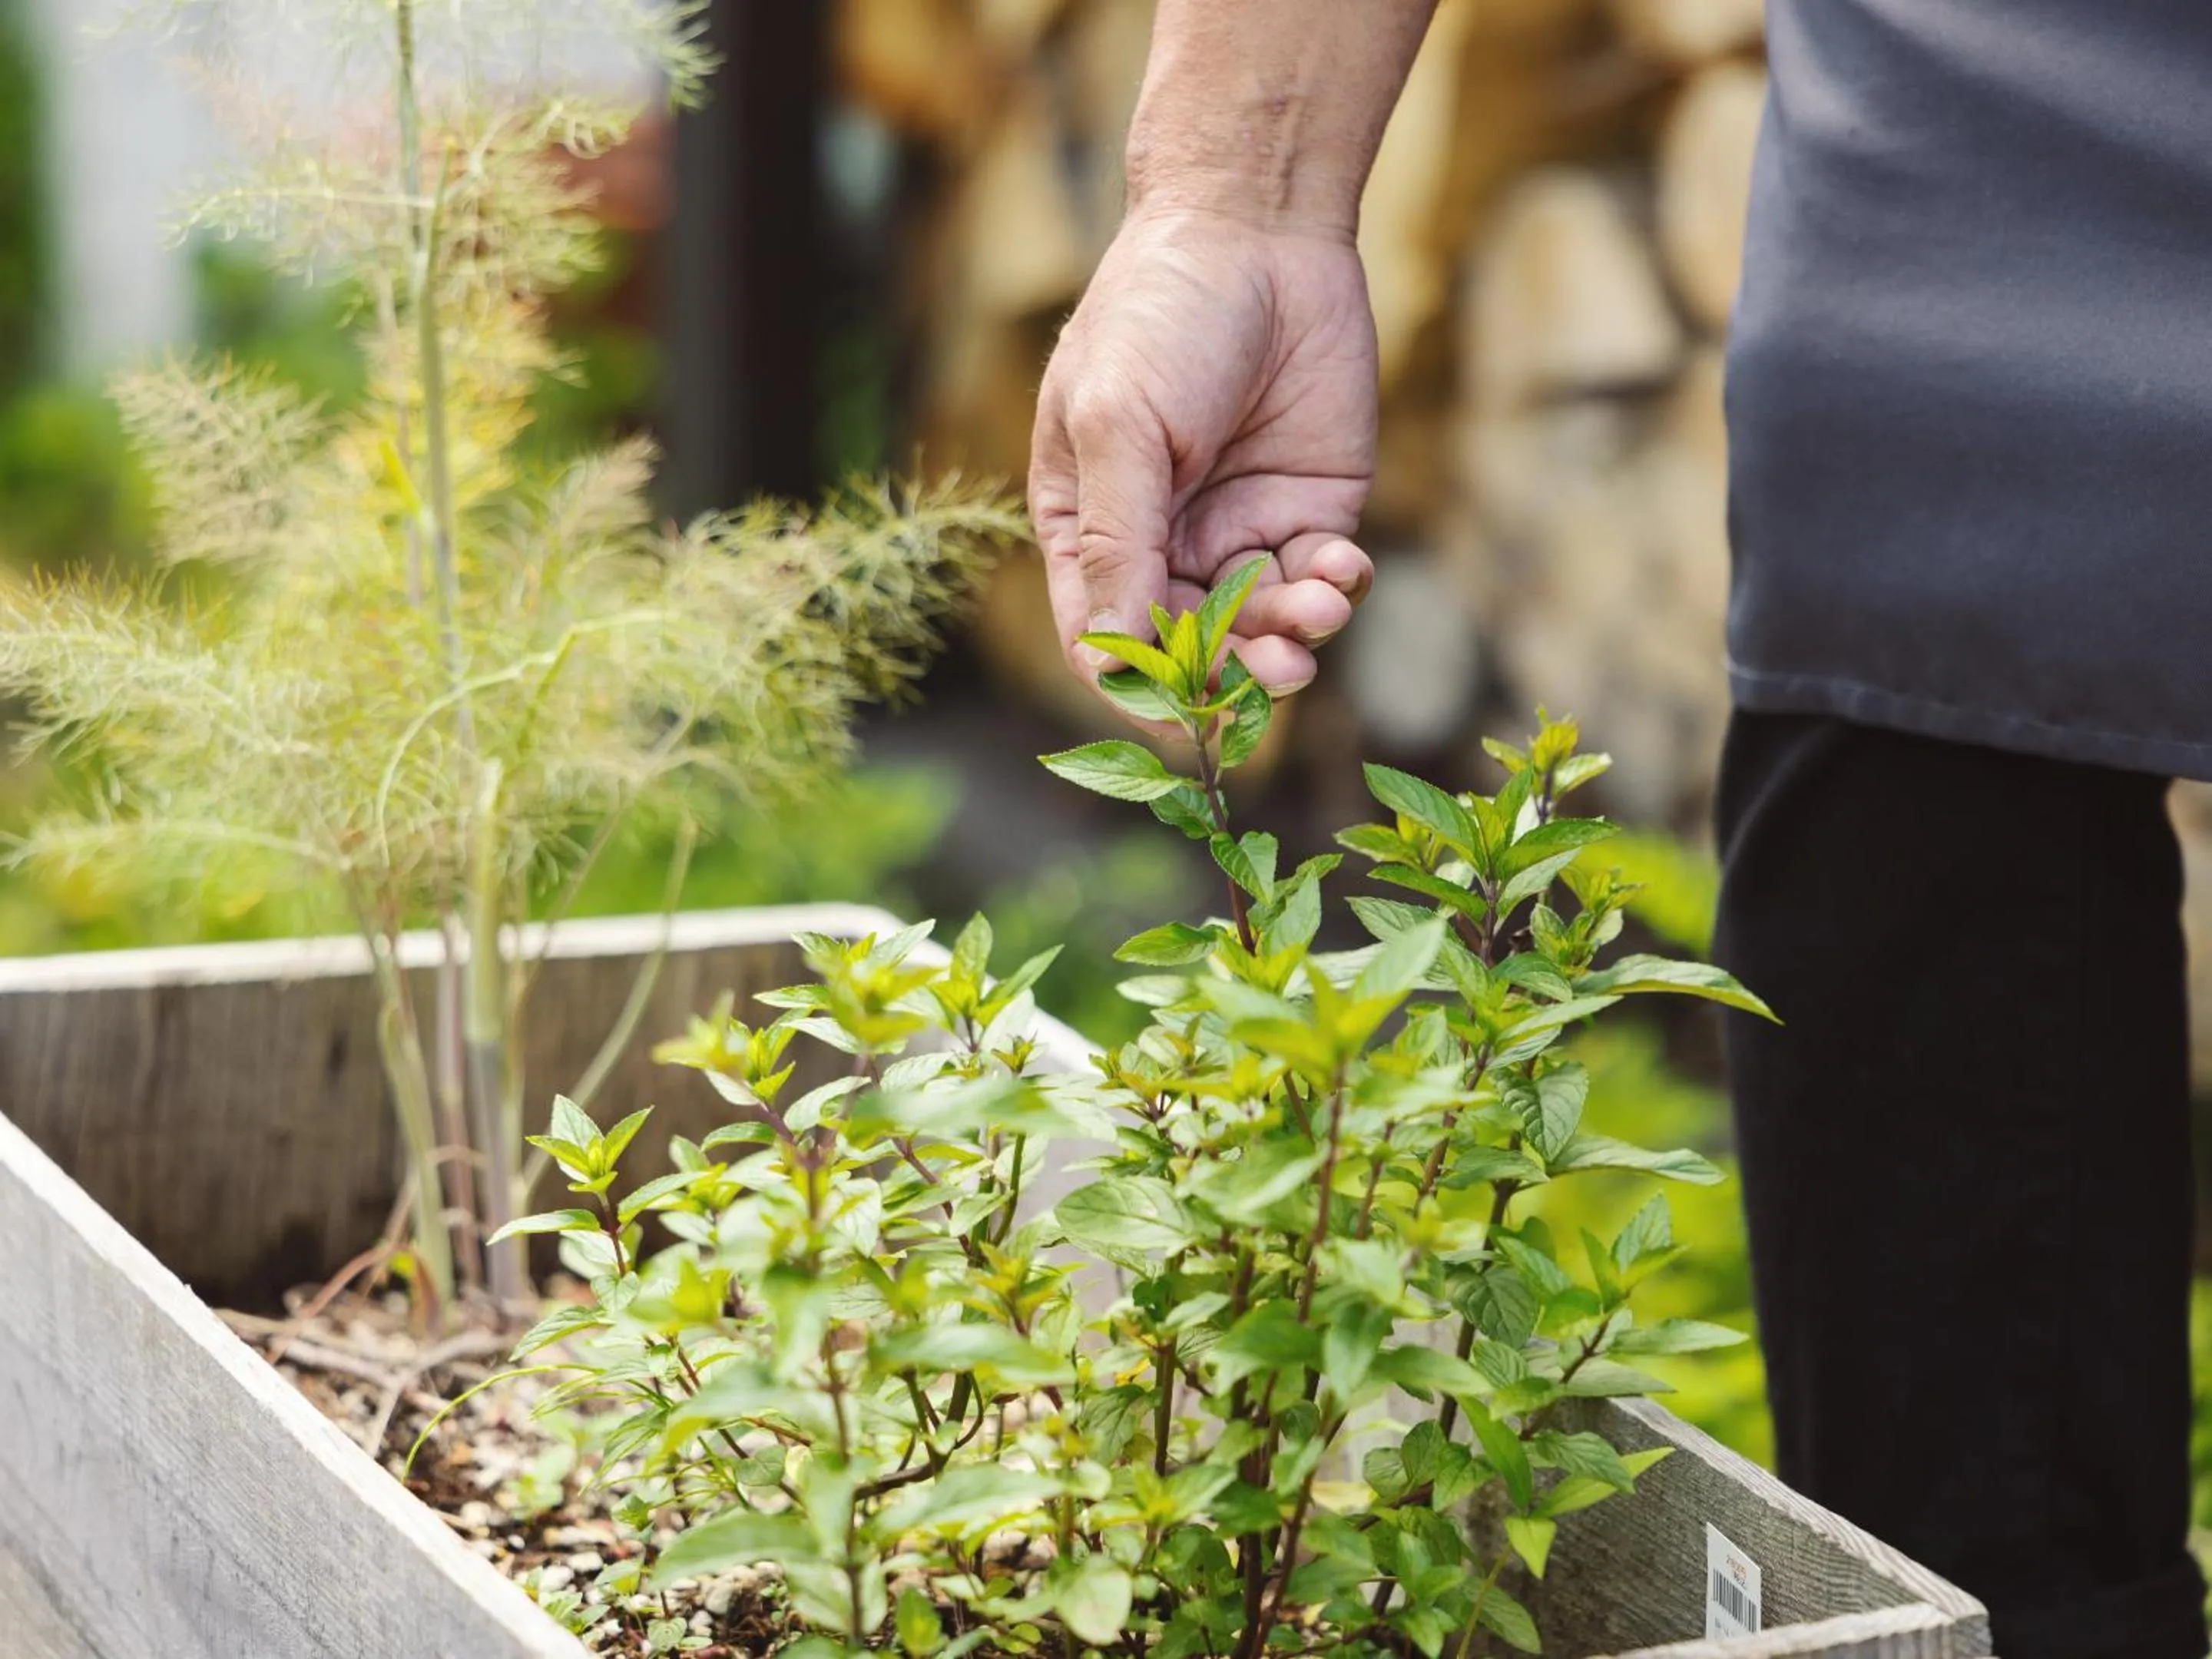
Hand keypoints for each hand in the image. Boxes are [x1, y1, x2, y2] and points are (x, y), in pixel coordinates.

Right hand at [1029, 206, 1377, 709]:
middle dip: (1234, 668)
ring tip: (1319, 611)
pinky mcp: (1307, 509)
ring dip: (1291, 635)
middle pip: (1189, 645)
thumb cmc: (1159, 316)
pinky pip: (1319, 580)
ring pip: (1260, 625)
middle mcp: (1159, 540)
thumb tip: (1111, 660)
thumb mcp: (1117, 427)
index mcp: (1085, 525)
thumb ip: (1115, 544)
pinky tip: (1343, 569)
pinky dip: (1335, 590)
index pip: (1101, 636)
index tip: (1180, 705)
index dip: (1138, 682)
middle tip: (1277, 672)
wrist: (1258, 228)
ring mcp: (1236, 527)